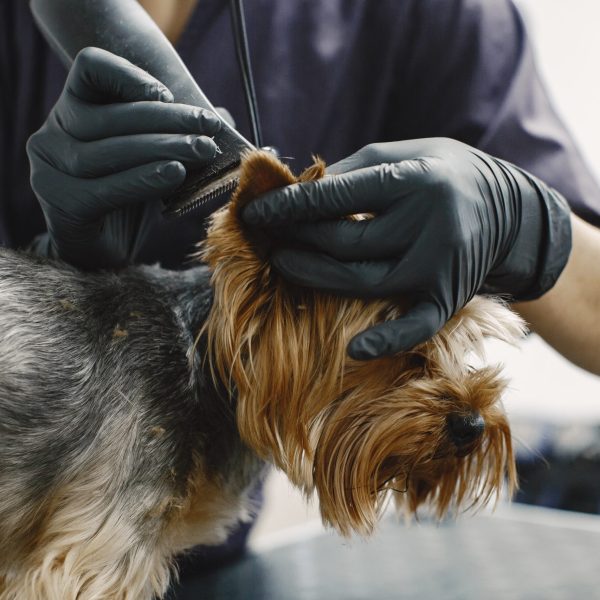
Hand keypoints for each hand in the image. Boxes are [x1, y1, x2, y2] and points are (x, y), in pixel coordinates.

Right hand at [27, 47, 221, 268]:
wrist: (103, 252)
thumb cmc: (128, 198)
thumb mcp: (151, 158)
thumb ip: (177, 133)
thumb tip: (224, 118)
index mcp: (73, 111)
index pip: (90, 69)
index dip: (128, 75)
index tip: (168, 96)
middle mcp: (52, 134)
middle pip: (110, 116)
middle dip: (166, 121)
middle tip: (207, 131)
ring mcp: (49, 170)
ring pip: (108, 151)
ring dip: (161, 149)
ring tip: (199, 152)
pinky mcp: (59, 204)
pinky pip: (104, 189)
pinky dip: (143, 180)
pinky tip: (174, 175)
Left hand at [242, 138, 571, 358]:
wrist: (508, 209)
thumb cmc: (442, 175)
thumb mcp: (402, 155)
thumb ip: (351, 173)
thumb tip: (296, 192)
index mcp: (414, 178)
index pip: (338, 195)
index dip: (290, 205)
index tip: (254, 212)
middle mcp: (430, 222)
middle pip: (347, 241)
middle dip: (299, 239)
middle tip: (267, 237)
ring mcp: (440, 264)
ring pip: (365, 280)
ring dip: (317, 277)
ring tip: (284, 264)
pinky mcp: (450, 296)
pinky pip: (417, 324)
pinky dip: (387, 340)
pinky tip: (354, 349)